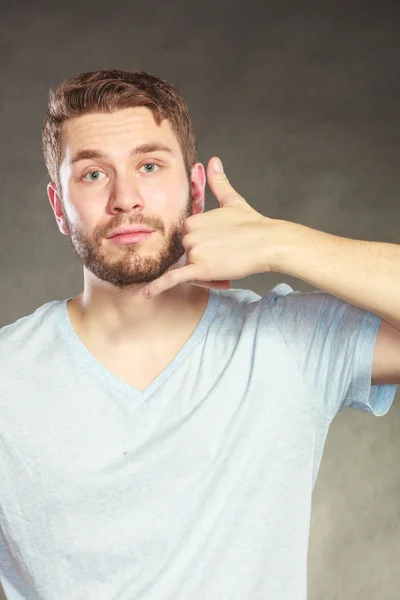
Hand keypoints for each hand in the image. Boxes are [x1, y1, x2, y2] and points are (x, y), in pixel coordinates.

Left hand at [141, 157, 278, 298]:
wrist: (269, 242)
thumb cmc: (254, 224)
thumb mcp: (233, 201)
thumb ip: (218, 183)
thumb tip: (213, 161)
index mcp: (193, 220)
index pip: (189, 241)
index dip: (203, 247)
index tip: (222, 247)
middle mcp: (189, 234)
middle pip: (188, 256)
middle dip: (203, 261)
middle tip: (228, 258)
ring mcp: (194, 250)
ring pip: (189, 269)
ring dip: (204, 273)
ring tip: (228, 267)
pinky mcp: (199, 268)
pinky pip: (174, 279)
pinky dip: (158, 287)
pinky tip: (145, 294)